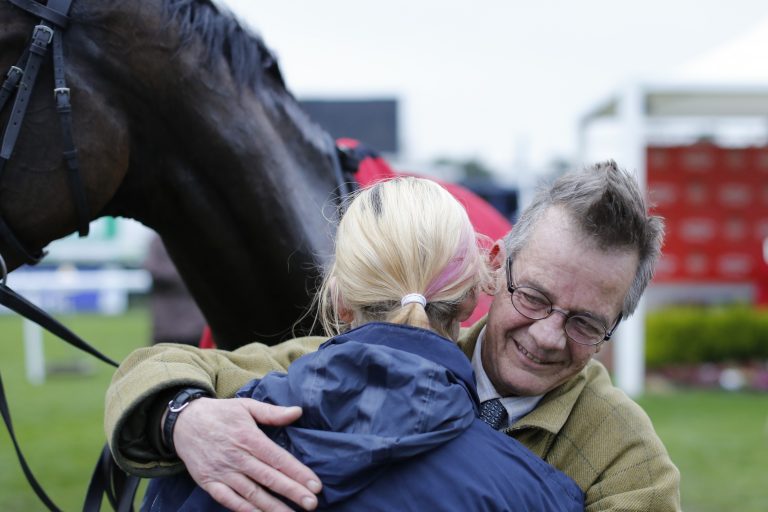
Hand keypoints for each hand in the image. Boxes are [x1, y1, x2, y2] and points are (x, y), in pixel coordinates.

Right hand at [173, 398, 321, 510]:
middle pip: (268, 478)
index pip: (278, 458)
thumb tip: (298, 412)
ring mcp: (222, 472)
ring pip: (251, 493)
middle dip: (292, 492)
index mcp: (248, 437)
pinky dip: (245, 510)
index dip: (297, 472)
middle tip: (312, 504)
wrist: (183, 423)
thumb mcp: (246, 406)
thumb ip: (272, 412)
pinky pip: (229, 500)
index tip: (315, 485)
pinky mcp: (209, 483)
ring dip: (272, 507)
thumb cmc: (220, 413)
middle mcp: (237, 457)